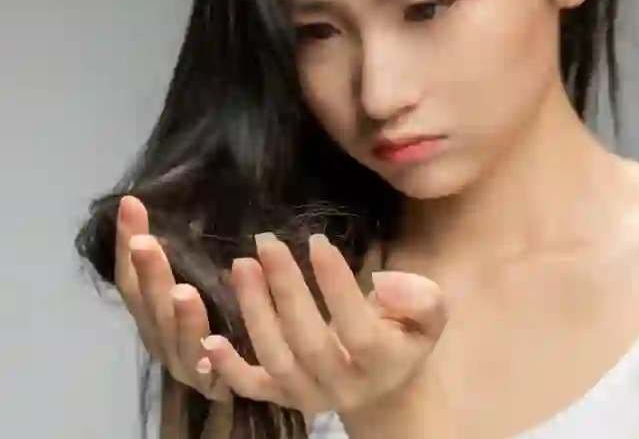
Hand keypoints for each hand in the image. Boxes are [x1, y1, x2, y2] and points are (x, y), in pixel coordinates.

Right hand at [115, 195, 229, 400]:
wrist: (228, 382)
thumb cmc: (210, 322)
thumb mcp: (193, 285)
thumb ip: (187, 256)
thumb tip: (188, 204)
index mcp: (150, 312)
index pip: (131, 276)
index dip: (126, 243)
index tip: (131, 204)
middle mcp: (160, 338)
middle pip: (151, 307)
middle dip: (149, 274)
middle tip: (144, 243)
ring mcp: (184, 363)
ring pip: (179, 342)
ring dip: (182, 318)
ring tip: (183, 293)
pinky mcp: (212, 384)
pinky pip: (210, 375)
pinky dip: (210, 361)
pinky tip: (214, 348)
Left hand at [200, 231, 447, 421]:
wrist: (383, 386)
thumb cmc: (402, 335)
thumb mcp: (429, 316)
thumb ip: (421, 298)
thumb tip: (384, 281)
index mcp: (383, 363)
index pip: (357, 327)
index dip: (336, 286)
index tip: (316, 241)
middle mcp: (343, 386)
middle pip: (308, 340)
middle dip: (285, 288)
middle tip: (266, 242)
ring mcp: (308, 395)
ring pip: (276, 358)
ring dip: (254, 311)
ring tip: (241, 265)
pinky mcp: (281, 397)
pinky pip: (252, 388)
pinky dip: (227, 368)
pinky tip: (209, 339)